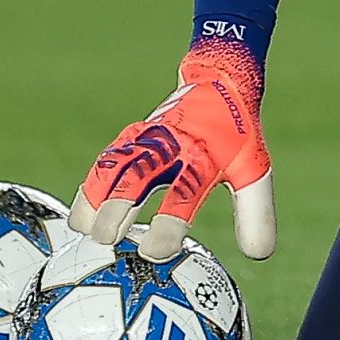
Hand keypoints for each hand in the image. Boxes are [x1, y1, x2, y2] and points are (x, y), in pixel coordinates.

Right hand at [69, 39, 275, 261]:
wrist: (218, 83)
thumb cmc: (235, 136)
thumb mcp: (253, 169)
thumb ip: (255, 212)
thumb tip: (258, 256)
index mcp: (202, 157)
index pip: (184, 194)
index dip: (167, 225)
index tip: (154, 252)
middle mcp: (169, 146)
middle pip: (137, 178)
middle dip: (118, 209)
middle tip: (107, 240)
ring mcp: (146, 139)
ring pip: (112, 167)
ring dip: (95, 198)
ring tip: (84, 231)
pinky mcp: (130, 137)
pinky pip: (104, 163)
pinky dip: (90, 188)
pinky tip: (81, 217)